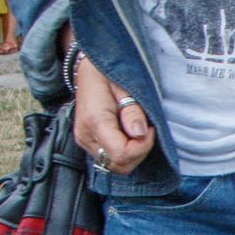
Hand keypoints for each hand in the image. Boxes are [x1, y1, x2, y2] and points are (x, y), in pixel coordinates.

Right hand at [74, 56, 155, 172]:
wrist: (87, 68)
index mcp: (94, 121)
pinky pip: (109, 158)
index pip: (121, 154)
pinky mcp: (87, 142)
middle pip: (119, 165)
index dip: (142, 147)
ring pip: (114, 166)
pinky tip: (127, 134)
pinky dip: (123, 152)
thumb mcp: (125, 87)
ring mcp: (84, 141)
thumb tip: (140, 134)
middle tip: (145, 129)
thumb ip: (132, 111)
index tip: (150, 129)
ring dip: (132, 154)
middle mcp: (85, 136)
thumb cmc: (107, 73)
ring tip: (136, 130)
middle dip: (138, 152)